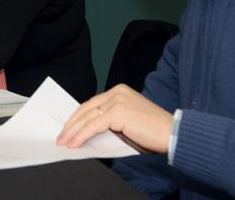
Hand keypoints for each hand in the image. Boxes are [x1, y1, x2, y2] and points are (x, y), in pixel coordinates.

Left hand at [56, 84, 173, 152]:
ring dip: (73, 131)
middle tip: (61, 137)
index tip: (68, 128)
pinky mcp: (117, 111)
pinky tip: (75, 143)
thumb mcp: (128, 123)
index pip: (92, 104)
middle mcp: (117, 92)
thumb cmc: (154, 132)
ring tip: (64, 142)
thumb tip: (89, 133)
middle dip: (72, 124)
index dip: (78, 117)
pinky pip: (93, 126)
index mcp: (119, 91)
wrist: (173, 133)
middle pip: (86, 108)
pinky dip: (81, 135)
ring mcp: (116, 100)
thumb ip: (110, 122)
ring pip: (87, 117)